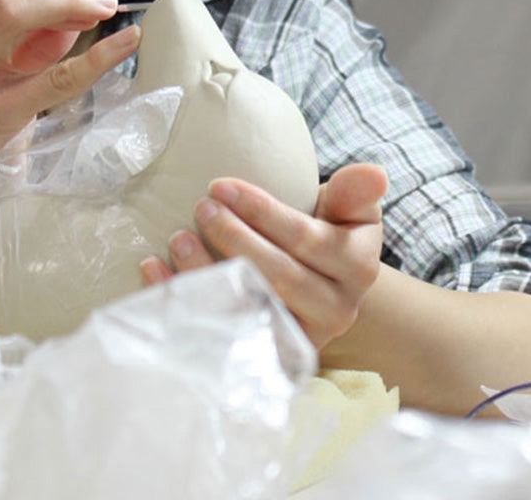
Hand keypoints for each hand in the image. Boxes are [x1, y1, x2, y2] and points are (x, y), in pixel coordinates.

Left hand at [140, 163, 386, 353]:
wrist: (324, 288)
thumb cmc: (328, 234)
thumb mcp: (348, 210)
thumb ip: (355, 192)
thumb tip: (375, 172)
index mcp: (358, 268)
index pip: (306, 239)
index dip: (263, 211)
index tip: (222, 184)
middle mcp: (336, 311)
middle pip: (280, 277)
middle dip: (235, 240)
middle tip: (201, 207)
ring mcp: (300, 338)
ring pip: (251, 309)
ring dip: (208, 275)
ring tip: (177, 237)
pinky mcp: (265, 357)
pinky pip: (221, 333)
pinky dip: (183, 301)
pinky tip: (155, 269)